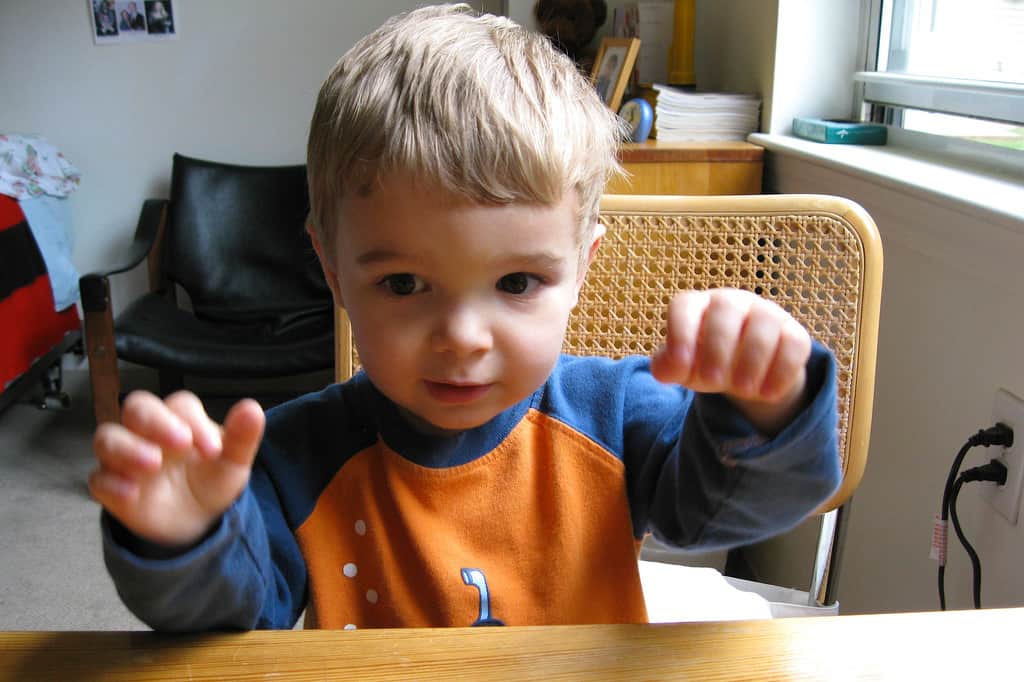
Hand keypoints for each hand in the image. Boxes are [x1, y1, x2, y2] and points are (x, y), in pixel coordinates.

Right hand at [89, 390, 264, 548]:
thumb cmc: (210, 481)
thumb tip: (252, 409)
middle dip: (155, 421)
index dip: (195, 421)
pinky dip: (111, 485)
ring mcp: (125, 457)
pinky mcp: (111, 486)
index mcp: (180, 420)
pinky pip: (99, 480)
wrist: (195, 523)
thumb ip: (242, 437)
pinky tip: (131, 494)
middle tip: (180, 443)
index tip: (213, 448)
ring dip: (128, 448)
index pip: (181, 406)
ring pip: (109, 438)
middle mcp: (148, 432)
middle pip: (137, 408)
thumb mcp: (232, 463)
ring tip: (152, 464)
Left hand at [649, 288, 811, 433]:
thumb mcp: (682, 367)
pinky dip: (782, 370)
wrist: (743, 370)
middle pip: (726, 308)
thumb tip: (666, 369)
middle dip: (718, 347)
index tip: (681, 366)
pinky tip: (767, 393)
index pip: (684, 306)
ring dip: (753, 358)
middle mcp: (731, 302)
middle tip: (714, 381)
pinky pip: (795, 343)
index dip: (680, 334)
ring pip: (765, 321)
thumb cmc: (703, 361)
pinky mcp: (793, 333)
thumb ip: (668, 366)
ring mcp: (765, 313)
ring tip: (742, 390)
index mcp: (697, 306)